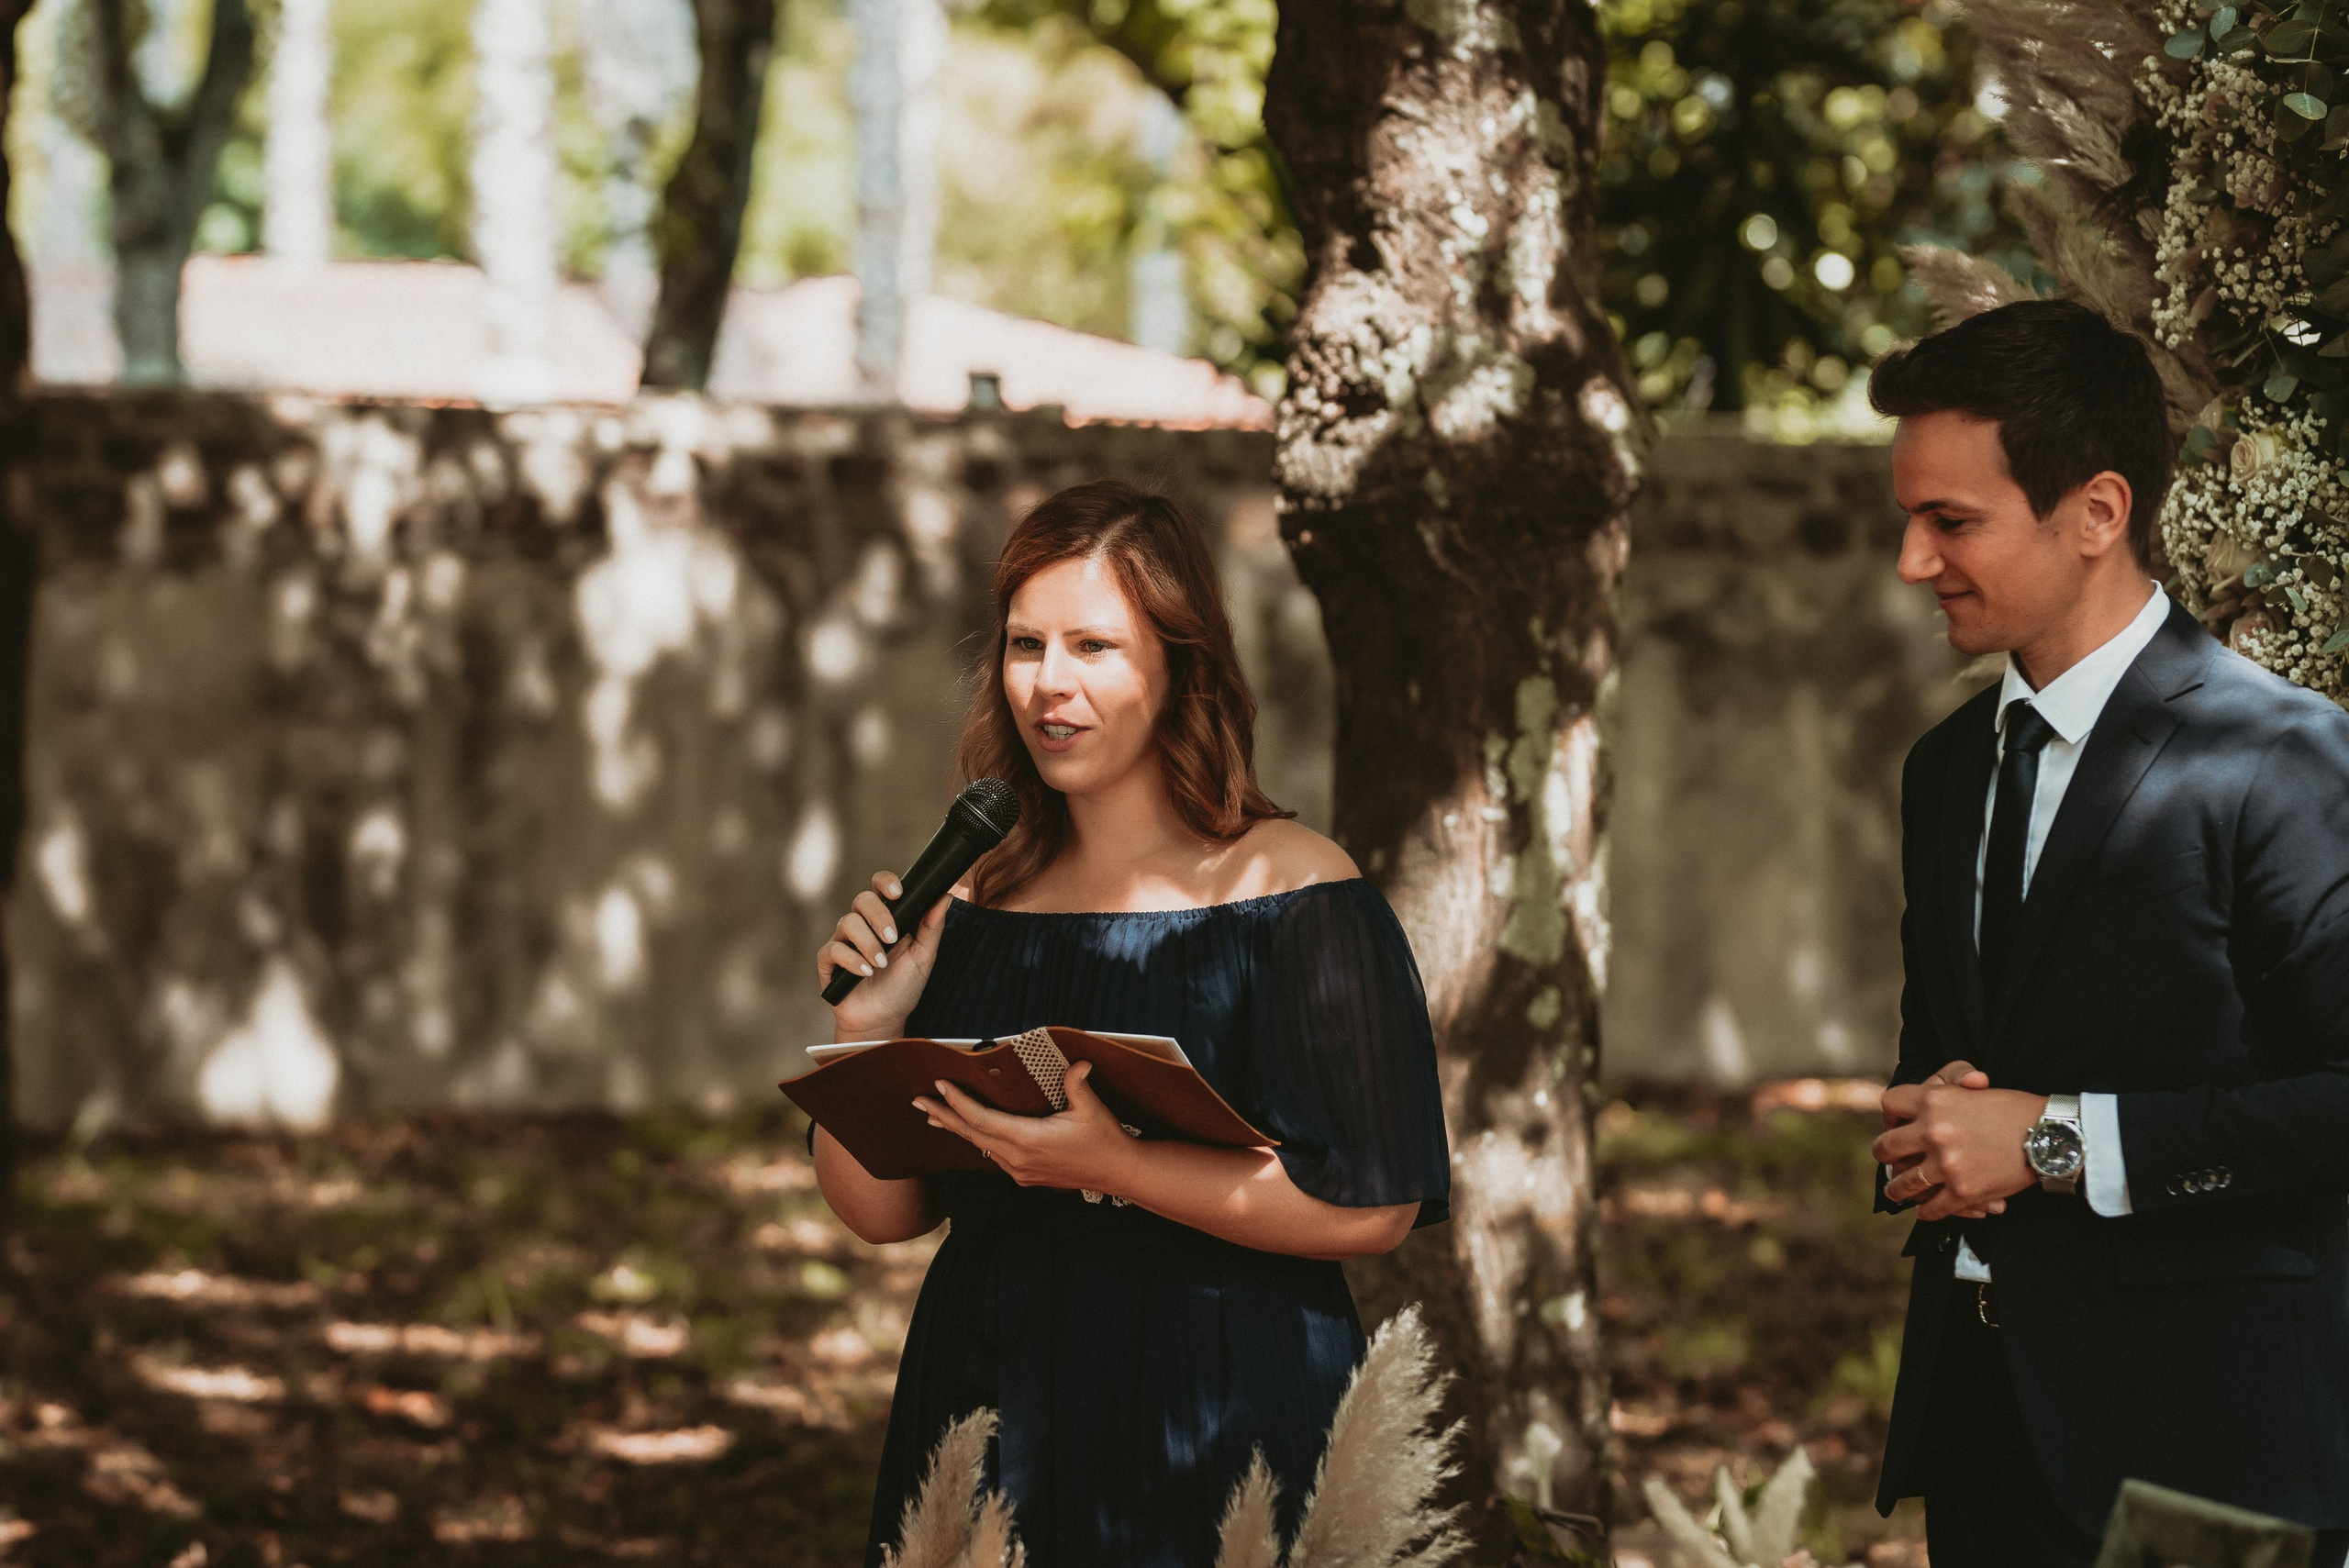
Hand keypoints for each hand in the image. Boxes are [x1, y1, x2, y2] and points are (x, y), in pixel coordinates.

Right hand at [816, 871, 964, 1040]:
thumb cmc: (903, 986)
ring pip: (847, 922)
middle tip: (892, 939)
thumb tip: (946, 896)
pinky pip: (833, 949)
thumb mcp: (924, 957)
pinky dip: (851, 960)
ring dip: (868, 943)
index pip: (880, 886)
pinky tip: (865, 973)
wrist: (883, 1019)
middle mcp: (863, 924)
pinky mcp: (828, 960)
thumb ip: (932, 927)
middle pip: (862, 899)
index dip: (886, 882)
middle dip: (879, 917)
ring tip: (881, 964)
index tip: (897, 893)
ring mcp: (843, 941)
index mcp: (887, 917)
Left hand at [913, 1061, 1141, 1194]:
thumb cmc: (1106, 1139)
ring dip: (957, 1129)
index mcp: (1029, 1140)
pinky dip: (978, 1140)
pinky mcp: (1026, 1176)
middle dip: (943, 1116)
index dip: (958, 1102)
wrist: (1119, 1174)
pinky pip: (994, 1156)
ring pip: (980, 1146)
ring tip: (933, 1116)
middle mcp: (1018, 1159)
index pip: (982, 1119)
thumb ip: (1078, 1084)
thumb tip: (1077, 1063)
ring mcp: (1021, 1171)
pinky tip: (970, 1133)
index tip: (940, 1086)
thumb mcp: (1092, 1109)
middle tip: (917, 1101)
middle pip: (972, 1134)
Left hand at [1874, 1079, 2047, 1222]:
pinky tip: (1924, 1210)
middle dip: (1886, 1155)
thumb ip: (1948, 1083)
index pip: (1890, 1104)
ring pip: (1903, 1183)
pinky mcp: (1963, 1192)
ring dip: (1897, 1189)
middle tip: (1889, 1161)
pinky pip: (1933, 1208)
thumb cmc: (2014, 1108)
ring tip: (1896, 1192)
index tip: (1897, 1125)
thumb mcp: (1975, 1086)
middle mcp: (1932, 1132)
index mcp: (1933, 1101)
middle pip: (1886, 1148)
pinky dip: (1927, 1211)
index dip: (1891, 1115)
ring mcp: (1946, 1165)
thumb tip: (1930, 1091)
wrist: (2049, 1136)